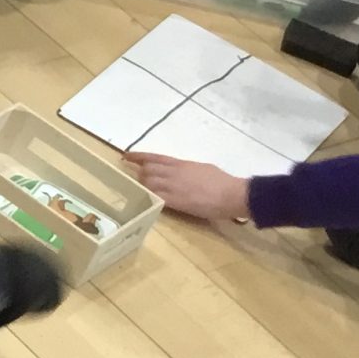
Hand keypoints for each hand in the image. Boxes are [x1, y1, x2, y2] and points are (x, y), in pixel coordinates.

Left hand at [127, 153, 251, 222]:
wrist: (232, 194)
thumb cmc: (222, 181)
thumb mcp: (202, 168)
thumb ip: (187, 169)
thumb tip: (181, 170)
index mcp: (181, 164)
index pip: (154, 157)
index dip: (138, 156)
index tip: (126, 156)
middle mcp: (174, 173)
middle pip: (147, 170)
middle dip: (139, 173)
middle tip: (133, 177)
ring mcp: (174, 187)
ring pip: (148, 183)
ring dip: (142, 186)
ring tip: (138, 190)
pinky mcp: (176, 201)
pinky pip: (156, 197)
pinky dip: (149, 197)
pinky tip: (144, 200)